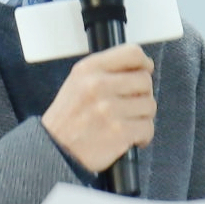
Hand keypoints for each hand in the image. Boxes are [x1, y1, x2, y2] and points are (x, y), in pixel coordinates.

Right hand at [41, 44, 154, 173]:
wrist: (55, 150)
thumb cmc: (67, 119)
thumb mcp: (78, 82)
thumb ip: (106, 71)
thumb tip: (141, 68)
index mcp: (89, 69)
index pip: (132, 53)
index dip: (144, 63)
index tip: (145, 70)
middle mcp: (98, 86)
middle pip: (145, 80)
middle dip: (142, 95)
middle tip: (130, 105)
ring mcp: (109, 109)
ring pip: (149, 106)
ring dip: (142, 117)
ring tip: (126, 122)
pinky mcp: (119, 131)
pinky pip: (148, 128)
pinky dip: (142, 136)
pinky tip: (129, 137)